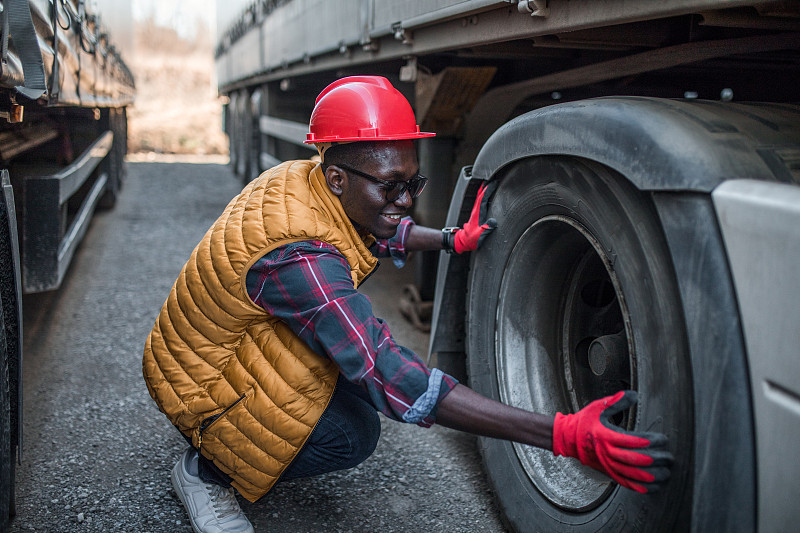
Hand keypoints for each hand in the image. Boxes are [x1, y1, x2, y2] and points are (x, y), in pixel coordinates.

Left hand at [453, 182, 496, 252]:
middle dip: (486, 185)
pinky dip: (484, 195)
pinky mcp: (477, 213)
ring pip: (480, 197)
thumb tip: (493, 222)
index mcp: (477, 213)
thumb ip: (486, 228)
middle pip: (481, 194)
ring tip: (490, 182)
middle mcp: (476, 210)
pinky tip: (487, 194)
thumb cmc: (472, 238)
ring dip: (485, 189)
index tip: (494, 182)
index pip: (483, 198)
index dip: (488, 189)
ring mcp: (476, 211)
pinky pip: (481, 201)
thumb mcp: (480, 235)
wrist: (464, 241)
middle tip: (492, 178)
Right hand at [552, 390, 672, 493]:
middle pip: (633, 460)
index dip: (648, 441)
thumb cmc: (584, 422)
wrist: (567, 438)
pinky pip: (625, 482)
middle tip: (668, 458)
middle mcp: (606, 452)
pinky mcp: (607, 472)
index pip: (630, 441)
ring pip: (631, 474)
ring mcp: (607, 464)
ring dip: (650, 476)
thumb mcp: (597, 407)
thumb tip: (632, 395)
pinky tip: (651, 487)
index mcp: (605, 436)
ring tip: (665, 473)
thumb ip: (616, 402)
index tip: (662, 439)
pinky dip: (639, 487)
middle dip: (654, 460)